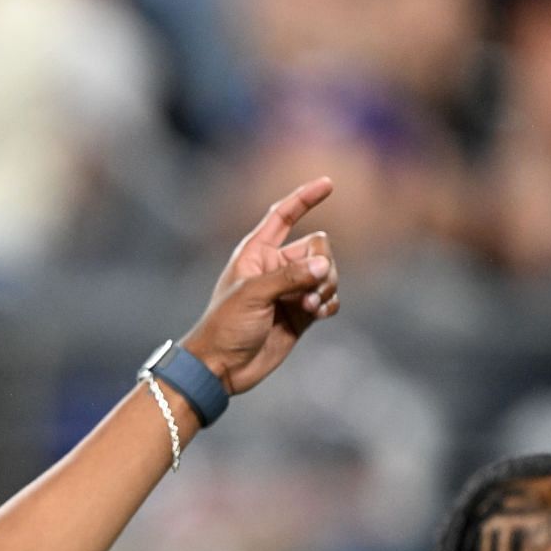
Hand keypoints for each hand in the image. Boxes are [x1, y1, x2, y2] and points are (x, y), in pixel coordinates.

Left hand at [179, 176, 339, 394]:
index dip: (304, 198)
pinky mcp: (301, 314)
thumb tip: (324, 266)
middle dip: (322, 263)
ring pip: (327, 273)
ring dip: (326, 286)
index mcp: (256, 252)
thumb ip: (290, 277)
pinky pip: (329, 298)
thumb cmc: (225, 326)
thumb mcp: (253, 294)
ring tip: (309, 306)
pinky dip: (330, 303)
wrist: (221, 367)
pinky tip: (319, 313)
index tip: (329, 183)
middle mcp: (276, 267)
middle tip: (310, 288)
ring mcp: (290, 291)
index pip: (283, 215)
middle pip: (317, 247)